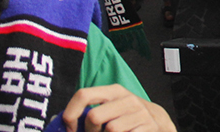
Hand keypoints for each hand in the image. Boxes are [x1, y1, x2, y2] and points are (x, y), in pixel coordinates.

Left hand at [61, 85, 175, 131]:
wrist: (159, 123)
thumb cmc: (127, 118)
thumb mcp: (110, 109)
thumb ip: (89, 112)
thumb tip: (60, 123)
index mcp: (113, 91)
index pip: (83, 94)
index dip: (71, 114)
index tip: (71, 129)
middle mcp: (126, 99)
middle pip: (94, 116)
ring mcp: (139, 113)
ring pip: (110, 130)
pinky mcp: (147, 127)